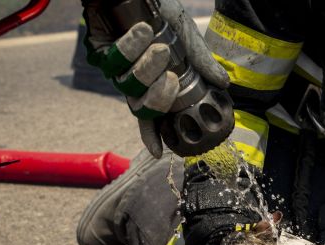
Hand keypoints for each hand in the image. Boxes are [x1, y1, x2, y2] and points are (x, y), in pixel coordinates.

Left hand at [83, 0, 228, 157]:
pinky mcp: (100, 52)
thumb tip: (224, 83)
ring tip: (159, 47)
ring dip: (146, 68)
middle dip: (159, 98)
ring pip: (129, 85)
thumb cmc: (160, 11)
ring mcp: (117, 68)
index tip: (158, 151)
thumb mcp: (187, 36)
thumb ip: (202, 61)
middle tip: (172, 79)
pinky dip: (131, 47)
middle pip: (142, 108)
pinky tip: (143, 31)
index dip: (154, 135)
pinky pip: (114, 60)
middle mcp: (135, 81)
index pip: (153, 116)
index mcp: (156, 83)